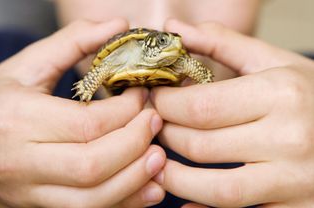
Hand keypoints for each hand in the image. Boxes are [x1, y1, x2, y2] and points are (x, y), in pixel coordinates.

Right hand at [0, 19, 165, 207]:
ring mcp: (32, 191)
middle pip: (93, 164)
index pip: (88, 123)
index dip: (127, 110)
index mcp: (20, 120)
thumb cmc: (0, 101)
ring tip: (158, 156)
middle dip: (135, 143)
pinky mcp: (42, 206)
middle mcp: (24, 161)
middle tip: (156, 122)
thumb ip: (73, 42)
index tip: (143, 95)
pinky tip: (149, 188)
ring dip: (135, 179)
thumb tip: (118, 25)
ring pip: (92, 198)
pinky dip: (125, 203)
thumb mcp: (29, 66)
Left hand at [151, 19, 313, 206]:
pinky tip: (187, 201)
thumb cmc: (310, 93)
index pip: (200, 107)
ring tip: (158, 164)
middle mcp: (288, 139)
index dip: (165, 105)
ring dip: (175, 179)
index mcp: (280, 95)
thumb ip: (221, 43)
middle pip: (200, 145)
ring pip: (216, 189)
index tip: (154, 100)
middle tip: (155, 126)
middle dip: (165, 136)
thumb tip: (175, 29)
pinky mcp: (294, 206)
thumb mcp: (272, 61)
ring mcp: (293, 180)